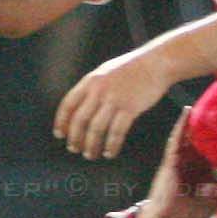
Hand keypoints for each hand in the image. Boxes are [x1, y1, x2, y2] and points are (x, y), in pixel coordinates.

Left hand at [55, 43, 174, 159]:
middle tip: (74, 149)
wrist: (157, 62)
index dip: (62, 121)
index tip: (59, 134)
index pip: (68, 104)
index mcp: (90, 81)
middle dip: (75, 138)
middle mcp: (99, 90)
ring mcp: (115, 99)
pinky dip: (111, 145)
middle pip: (80, 120)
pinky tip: (110, 153)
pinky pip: (116, 132)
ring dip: (91, 145)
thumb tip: (81, 107)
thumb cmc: (132, 68)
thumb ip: (93, 88)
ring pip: (96, 129)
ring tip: (90, 155)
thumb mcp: (105, 72)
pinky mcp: (130, 108)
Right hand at [137, 111, 213, 217]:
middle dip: (212, 123)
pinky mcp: (171, 159)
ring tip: (204, 101)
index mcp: (202, 169)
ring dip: (196, 119)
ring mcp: (181, 159)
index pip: (215, 149)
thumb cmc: (190, 211)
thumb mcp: (215, 198)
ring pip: (190, 135)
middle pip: (203, 138)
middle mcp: (192, 161)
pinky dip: (181, 126)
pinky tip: (186, 112)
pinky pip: (176, 140)